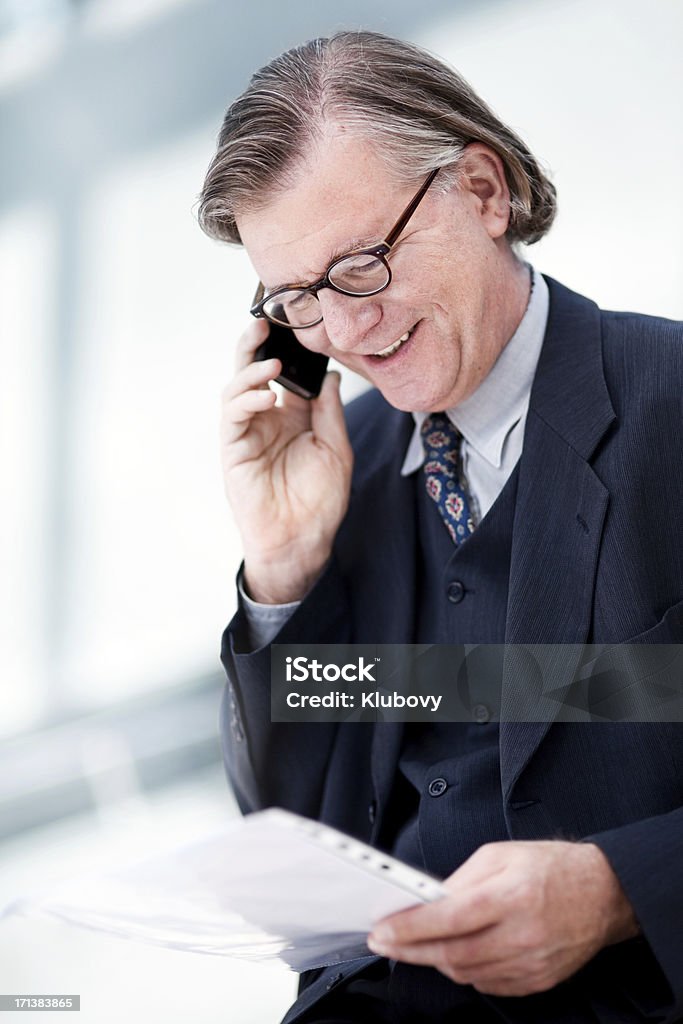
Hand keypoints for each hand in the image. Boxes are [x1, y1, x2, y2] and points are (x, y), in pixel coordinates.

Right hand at [221, 320, 352, 602]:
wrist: (302, 540)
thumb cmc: (320, 501)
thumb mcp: (336, 449)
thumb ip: (329, 412)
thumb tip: (331, 376)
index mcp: (290, 417)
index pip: (282, 373)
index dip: (285, 348)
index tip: (295, 324)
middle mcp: (265, 420)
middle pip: (251, 371)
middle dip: (253, 344)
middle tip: (263, 321)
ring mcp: (247, 434)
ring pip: (236, 388)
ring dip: (249, 370)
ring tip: (271, 362)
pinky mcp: (233, 450)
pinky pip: (233, 417)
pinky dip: (247, 401)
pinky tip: (267, 396)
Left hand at [368, 840, 638, 996]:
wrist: (604, 894)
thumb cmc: (553, 867)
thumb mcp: (502, 854)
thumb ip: (462, 878)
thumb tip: (429, 899)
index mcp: (510, 895)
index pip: (449, 917)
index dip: (410, 927)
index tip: (383, 930)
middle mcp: (521, 934)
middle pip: (451, 953)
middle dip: (410, 949)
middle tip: (384, 942)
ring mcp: (531, 963)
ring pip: (466, 973)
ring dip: (435, 961)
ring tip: (415, 945)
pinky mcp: (537, 981)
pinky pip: (488, 985)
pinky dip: (465, 971)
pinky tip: (455, 955)